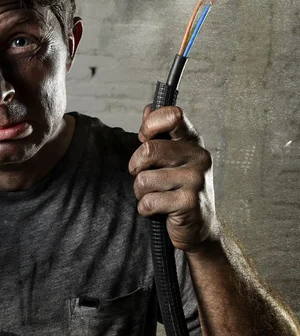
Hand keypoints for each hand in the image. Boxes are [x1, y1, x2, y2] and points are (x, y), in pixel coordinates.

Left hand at [128, 105, 219, 252]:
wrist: (200, 227)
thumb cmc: (178, 188)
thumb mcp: (170, 158)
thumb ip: (158, 135)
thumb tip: (148, 108)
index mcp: (192, 141)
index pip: (173, 115)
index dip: (150, 125)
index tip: (144, 139)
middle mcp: (198, 156)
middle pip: (148, 150)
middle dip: (136, 167)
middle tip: (144, 176)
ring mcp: (196, 179)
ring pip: (143, 179)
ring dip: (141, 192)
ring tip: (156, 196)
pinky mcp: (189, 203)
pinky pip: (149, 201)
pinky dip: (146, 209)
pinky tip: (161, 211)